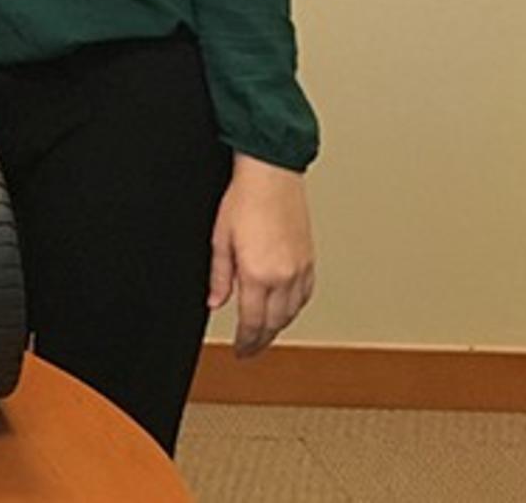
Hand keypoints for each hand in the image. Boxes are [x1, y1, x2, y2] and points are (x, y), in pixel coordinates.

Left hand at [208, 153, 314, 356]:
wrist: (271, 174)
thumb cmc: (244, 199)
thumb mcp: (220, 239)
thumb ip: (219, 276)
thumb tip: (215, 301)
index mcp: (258, 274)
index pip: (253, 322)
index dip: (246, 342)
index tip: (241, 351)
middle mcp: (284, 275)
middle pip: (275, 322)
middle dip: (262, 340)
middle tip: (251, 349)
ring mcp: (300, 268)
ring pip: (292, 311)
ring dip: (278, 326)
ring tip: (265, 333)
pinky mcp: (309, 258)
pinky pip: (304, 295)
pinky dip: (294, 308)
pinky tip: (285, 308)